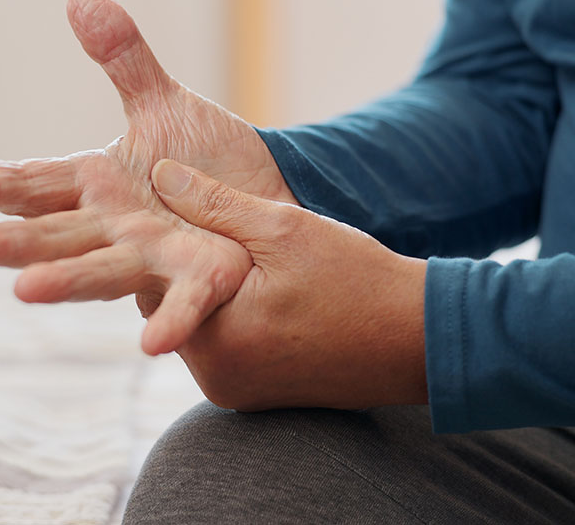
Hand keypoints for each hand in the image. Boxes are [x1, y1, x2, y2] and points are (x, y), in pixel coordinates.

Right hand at [0, 0, 295, 354]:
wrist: (266, 194)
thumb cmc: (206, 157)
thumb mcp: (163, 103)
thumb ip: (123, 59)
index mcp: (94, 186)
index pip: (32, 183)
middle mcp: (112, 228)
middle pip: (51, 235)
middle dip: (6, 242)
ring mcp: (152, 257)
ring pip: (102, 270)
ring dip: (66, 282)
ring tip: (25, 290)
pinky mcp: (202, 278)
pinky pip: (184, 303)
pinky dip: (170, 321)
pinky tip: (152, 345)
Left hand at [150, 159, 428, 410]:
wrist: (418, 340)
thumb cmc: (356, 281)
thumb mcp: (283, 229)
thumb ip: (214, 203)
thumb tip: (159, 174)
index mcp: (215, 341)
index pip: (156, 285)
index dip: (172, 246)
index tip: (192, 221)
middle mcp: (217, 379)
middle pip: (177, 310)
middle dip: (195, 274)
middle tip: (228, 241)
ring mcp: (237, 394)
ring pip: (203, 328)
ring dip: (218, 297)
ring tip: (256, 269)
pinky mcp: (258, 400)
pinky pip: (229, 349)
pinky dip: (239, 321)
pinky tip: (272, 298)